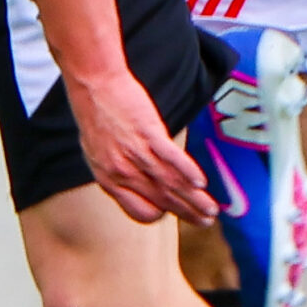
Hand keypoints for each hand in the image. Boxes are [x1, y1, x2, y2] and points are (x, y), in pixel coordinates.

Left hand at [66, 67, 218, 227]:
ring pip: (170, 184)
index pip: (140, 211)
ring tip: (212, 210)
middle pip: (161, 201)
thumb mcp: (96, 151)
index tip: (174, 211)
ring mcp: (136, 153)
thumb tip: (131, 181)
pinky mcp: (148, 132)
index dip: (160, 213)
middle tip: (206, 222)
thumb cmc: (95, 114)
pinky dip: (187, 172)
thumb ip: (115, 170)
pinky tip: (202, 183)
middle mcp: (122, 172)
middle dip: (187, 214)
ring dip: (194, 200)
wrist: (93, 84)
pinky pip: (171, 158)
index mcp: (108, 180)